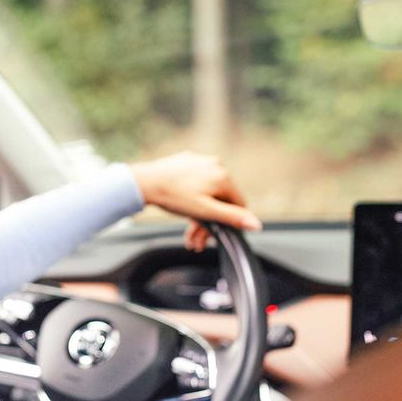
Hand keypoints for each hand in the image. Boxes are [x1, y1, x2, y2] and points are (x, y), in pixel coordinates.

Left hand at [129, 152, 261, 251]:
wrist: (144, 182)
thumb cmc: (173, 197)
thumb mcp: (205, 212)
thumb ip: (232, 217)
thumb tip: (257, 224)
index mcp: (223, 176)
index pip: (238, 203)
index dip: (229, 222)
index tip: (215, 235)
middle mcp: (215, 164)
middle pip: (221, 199)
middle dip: (210, 222)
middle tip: (197, 240)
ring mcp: (200, 161)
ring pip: (207, 192)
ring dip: (200, 214)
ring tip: (189, 232)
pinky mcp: (186, 161)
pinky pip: (196, 182)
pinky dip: (192, 197)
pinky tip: (182, 209)